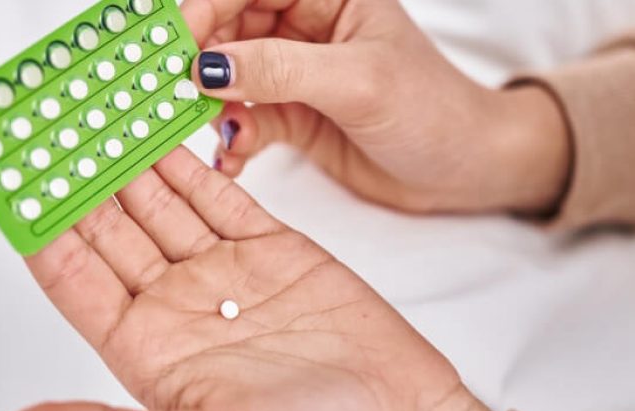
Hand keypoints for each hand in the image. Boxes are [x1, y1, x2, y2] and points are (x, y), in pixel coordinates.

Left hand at [3, 148, 500, 410]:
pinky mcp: (272, 247)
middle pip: (111, 231)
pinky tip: (161, 129)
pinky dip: (188, 158)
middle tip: (51, 129)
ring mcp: (225, 273)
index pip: (76, 281)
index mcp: (148, 353)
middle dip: (78, 183)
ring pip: (159, 202)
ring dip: (126, 161)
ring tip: (97, 114)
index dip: (42, 233)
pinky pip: (216, 193)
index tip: (15, 185)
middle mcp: (179, 308)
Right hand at [179, 0, 572, 214]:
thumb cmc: (434, 110)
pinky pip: (243, 119)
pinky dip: (231, 138)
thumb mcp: (357, 83)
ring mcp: (296, 72)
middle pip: (227, 27)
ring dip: (210, 104)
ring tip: (206, 131)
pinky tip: (233, 157)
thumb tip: (209, 65)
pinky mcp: (292, 115)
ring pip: (229, 76)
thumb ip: (282, 69)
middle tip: (169, 91)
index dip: (205, 8)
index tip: (175, 43)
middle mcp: (305, 26)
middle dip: (197, 59)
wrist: (465, 170)